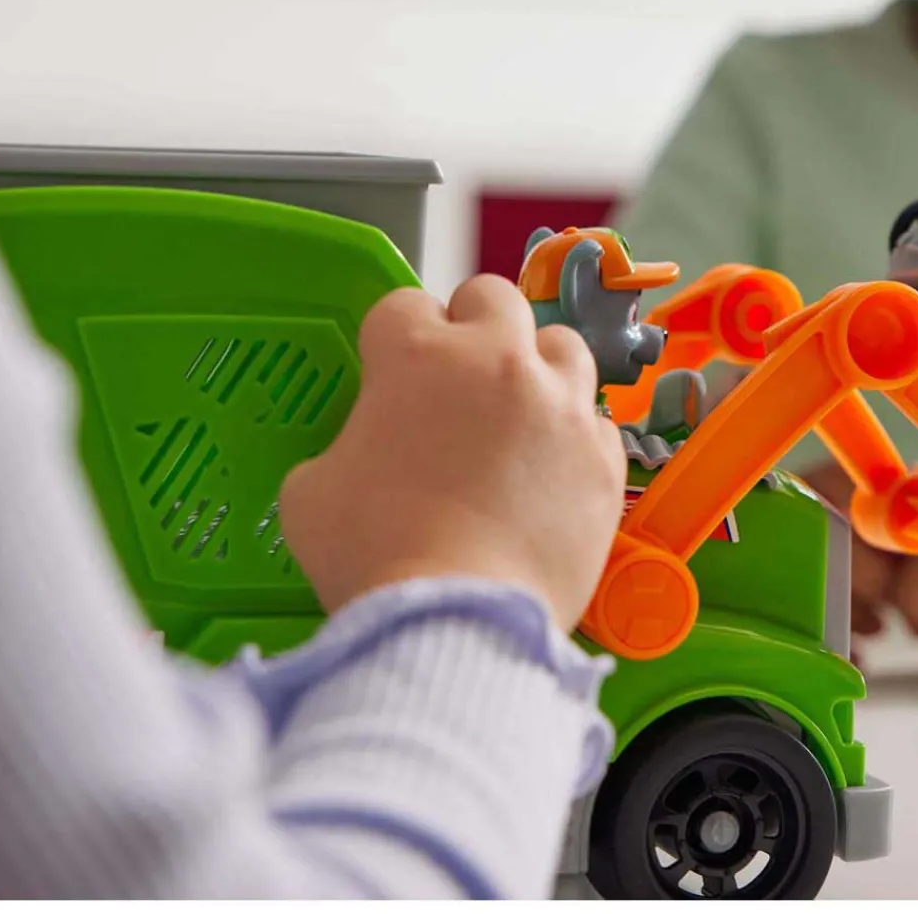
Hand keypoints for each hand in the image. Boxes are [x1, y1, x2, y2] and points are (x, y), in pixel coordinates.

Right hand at [280, 275, 627, 631]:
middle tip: (459, 376)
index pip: (404, 305)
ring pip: (563, 345)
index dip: (395, 340)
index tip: (393, 372)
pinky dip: (574, 439)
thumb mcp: (313, 490)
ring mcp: (562, 405)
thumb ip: (346, 445)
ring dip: (538, 369)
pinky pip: (595, 424)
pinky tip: (552, 474)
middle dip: (473, 325)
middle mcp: (499, 361)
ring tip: (520, 414)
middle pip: (493, 297)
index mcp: (419, 356)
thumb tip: (368, 452)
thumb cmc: (372, 554)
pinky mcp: (604, 458)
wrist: (456, 620)